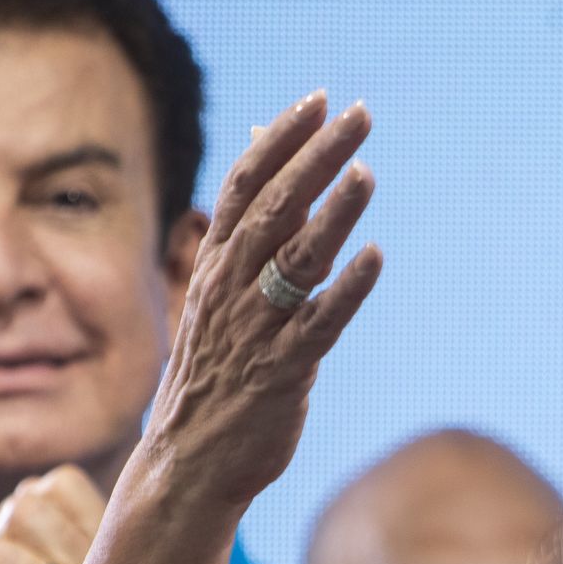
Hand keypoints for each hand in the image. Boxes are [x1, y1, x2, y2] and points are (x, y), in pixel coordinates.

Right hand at [140, 89, 380, 511]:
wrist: (187, 463)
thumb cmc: (216, 371)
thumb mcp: (223, 295)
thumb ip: (254, 231)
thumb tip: (271, 157)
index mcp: (214, 266)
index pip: (244, 185)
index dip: (281, 140)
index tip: (320, 100)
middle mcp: (230, 290)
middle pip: (272, 209)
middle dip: (315, 158)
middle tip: (358, 116)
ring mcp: (255, 331)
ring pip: (294, 262)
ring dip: (331, 215)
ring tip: (366, 173)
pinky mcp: (282, 373)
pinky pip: (318, 324)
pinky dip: (346, 290)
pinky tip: (374, 257)